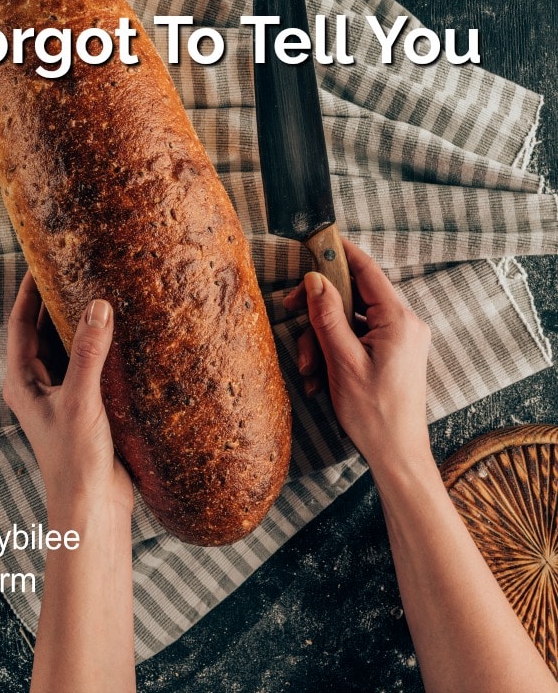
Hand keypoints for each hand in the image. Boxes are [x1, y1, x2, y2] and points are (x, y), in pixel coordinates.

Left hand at [3, 271, 133, 521]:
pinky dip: (102, 347)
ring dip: (82, 323)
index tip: (41, 259)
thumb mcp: (80, 400)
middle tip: (79, 266)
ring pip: (68, 348)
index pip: (19, 324)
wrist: (93, 508)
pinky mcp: (87, 406)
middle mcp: (38, 385)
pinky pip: (90, 365)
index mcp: (22, 381)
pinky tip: (123, 333)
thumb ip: (87, 353)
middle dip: (58, 300)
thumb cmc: (74, 460)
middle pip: (43, 331)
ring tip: (104, 289)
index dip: (28, 291)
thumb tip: (97, 305)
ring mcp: (62, 395)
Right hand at [284, 238, 431, 476]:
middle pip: (354, 295)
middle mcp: (405, 323)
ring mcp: (400, 339)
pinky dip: (336, 351)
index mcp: (398, 320)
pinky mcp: (393, 353)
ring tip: (308, 370)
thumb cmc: (375, 414)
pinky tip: (320, 378)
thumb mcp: (343, 362)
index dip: (340, 253)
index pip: (367, 270)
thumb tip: (316, 279)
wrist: (398, 456)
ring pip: (351, 319)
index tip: (316, 240)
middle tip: (290, 311)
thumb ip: (328, 317)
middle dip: (320, 309)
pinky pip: (358, 338)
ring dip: (323, 338)